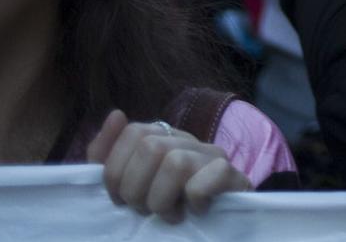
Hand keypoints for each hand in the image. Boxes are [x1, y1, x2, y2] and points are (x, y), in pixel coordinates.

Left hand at [87, 109, 250, 223]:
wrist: (214, 229)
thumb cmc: (165, 206)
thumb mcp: (130, 182)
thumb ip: (109, 154)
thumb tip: (116, 114)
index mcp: (165, 138)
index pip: (134, 132)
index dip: (117, 171)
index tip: (120, 199)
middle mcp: (190, 141)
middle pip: (151, 147)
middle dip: (136, 189)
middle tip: (145, 209)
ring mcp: (214, 157)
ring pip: (176, 162)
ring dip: (162, 200)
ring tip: (169, 214)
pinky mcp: (236, 177)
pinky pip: (210, 178)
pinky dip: (195, 199)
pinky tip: (196, 211)